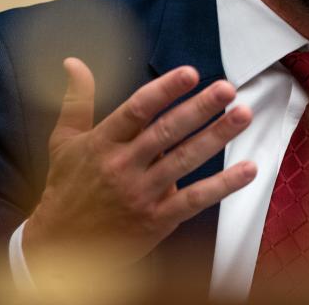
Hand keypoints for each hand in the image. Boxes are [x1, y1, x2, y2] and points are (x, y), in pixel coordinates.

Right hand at [22, 57, 254, 273]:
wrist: (59, 247)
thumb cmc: (67, 186)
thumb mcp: (64, 140)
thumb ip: (77, 99)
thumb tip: (73, 61)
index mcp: (102, 142)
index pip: (137, 110)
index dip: (164, 90)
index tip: (190, 73)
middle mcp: (122, 166)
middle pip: (166, 132)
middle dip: (199, 108)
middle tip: (227, 88)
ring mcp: (141, 193)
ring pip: (184, 161)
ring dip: (217, 136)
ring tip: (244, 114)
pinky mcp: (156, 220)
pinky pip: (194, 200)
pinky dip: (223, 185)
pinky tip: (249, 169)